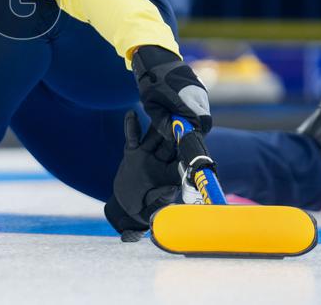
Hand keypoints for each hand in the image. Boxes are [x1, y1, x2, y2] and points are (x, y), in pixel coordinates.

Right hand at [104, 110, 180, 236]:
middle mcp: (161, 162)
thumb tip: (171, 192)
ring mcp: (146, 155)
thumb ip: (162, 200)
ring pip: (153, 137)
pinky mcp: (132, 153)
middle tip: (178, 118)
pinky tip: (131, 114)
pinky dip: (131, 126)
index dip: (187, 149)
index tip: (192, 139)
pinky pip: (132, 138)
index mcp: (171, 175)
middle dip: (174, 132)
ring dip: (157, 125)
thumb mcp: (155, 208)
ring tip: (160, 112)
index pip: (181, 159)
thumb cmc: (146, 209)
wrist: (128, 206)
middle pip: (169, 144)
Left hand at [132, 45, 211, 139]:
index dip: (193, 134)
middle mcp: (198, 95)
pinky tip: (178, 105)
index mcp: (186, 101)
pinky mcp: (200, 86)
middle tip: (178, 127)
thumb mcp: (151, 105)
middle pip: (204, 120)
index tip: (182, 138)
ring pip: (203, 112)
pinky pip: (200, 103)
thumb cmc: (150, 82)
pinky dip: (192, 108)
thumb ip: (162, 122)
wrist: (156, 58)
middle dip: (193, 127)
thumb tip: (173, 137)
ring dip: (192, 117)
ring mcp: (201, 90)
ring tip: (175, 114)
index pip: (200, 126)